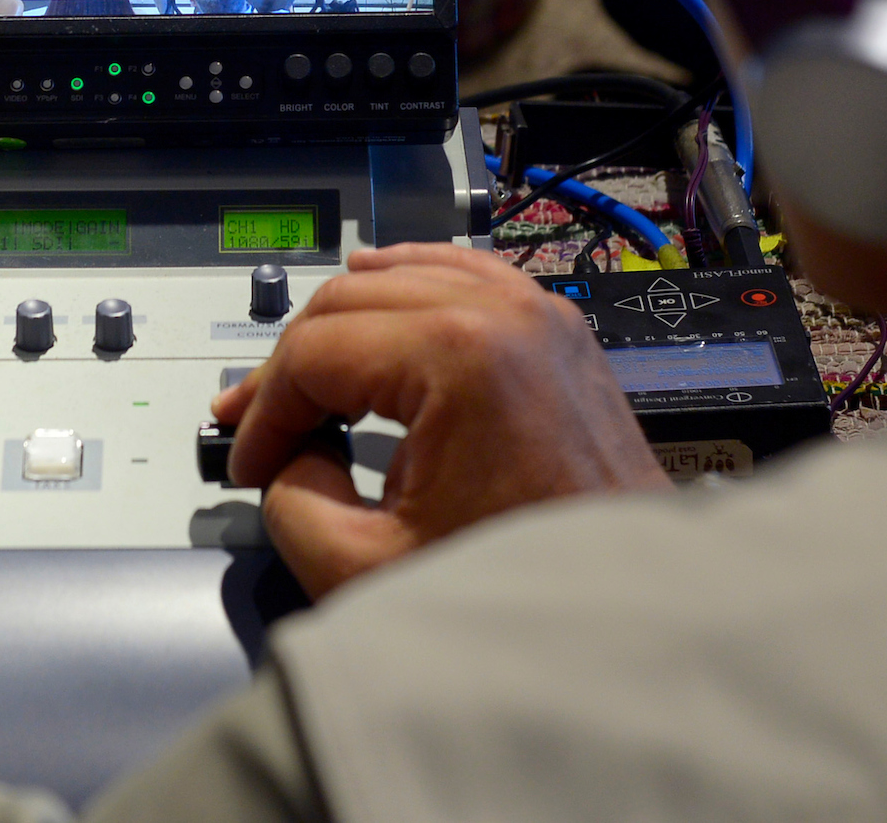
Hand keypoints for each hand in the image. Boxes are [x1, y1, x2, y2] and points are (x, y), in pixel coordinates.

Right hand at [214, 245, 667, 599]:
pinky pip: (467, 271)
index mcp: (460, 356)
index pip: (315, 352)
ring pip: (404, 274)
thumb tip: (292, 455)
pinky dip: (411, 278)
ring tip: (298, 370)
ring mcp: (539, 316)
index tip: (247, 461)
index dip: (265, 408)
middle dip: (290, 365)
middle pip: (351, 301)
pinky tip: (376, 281)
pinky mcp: (558, 334)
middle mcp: (505, 315)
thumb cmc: (529, 594)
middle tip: (254, 422)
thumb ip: (293, 501)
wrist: (638, 616)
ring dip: (341, 320)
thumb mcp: (367, 568)